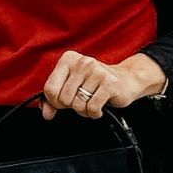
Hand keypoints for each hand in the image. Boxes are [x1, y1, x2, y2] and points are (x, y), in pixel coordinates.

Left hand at [38, 51, 164, 119]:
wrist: (126, 79)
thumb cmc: (96, 83)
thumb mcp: (72, 87)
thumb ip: (54, 100)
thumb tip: (46, 113)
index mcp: (68, 59)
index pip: (50, 88)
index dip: (55, 102)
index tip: (64, 101)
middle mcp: (82, 62)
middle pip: (63, 99)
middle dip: (72, 106)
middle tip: (83, 100)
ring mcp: (96, 71)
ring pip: (78, 105)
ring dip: (84, 110)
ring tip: (92, 101)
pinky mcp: (109, 83)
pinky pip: (92, 108)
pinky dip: (95, 113)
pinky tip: (100, 106)